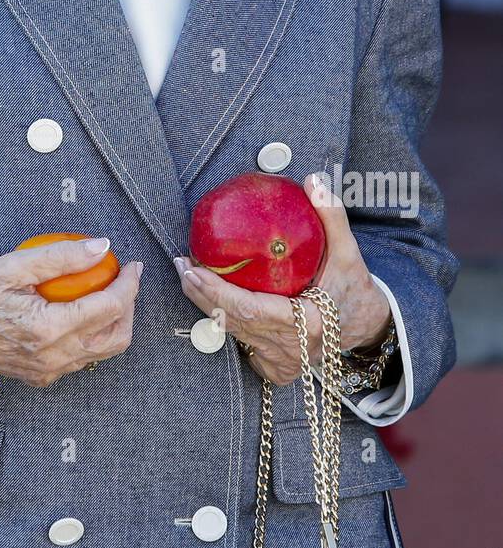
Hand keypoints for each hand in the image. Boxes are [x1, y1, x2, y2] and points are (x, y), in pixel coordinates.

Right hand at [0, 238, 142, 387]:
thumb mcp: (13, 265)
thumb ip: (61, 256)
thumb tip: (102, 246)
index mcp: (48, 329)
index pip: (109, 307)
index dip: (129, 284)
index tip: (132, 264)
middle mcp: (52, 357)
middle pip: (116, 337)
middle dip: (130, 307)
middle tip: (124, 279)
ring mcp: (47, 371)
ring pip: (101, 352)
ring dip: (113, 323)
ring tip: (107, 292)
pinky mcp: (40, 376)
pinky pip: (80, 359)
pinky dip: (91, 336)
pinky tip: (81, 311)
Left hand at [173, 173, 392, 386]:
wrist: (366, 327)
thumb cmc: (353, 289)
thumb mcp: (348, 253)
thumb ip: (332, 217)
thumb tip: (314, 181)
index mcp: (307, 323)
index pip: (249, 310)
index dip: (216, 292)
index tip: (193, 268)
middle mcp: (290, 348)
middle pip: (231, 322)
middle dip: (199, 293)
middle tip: (181, 264)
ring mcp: (280, 361)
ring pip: (230, 332)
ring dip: (205, 303)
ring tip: (186, 272)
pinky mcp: (273, 366)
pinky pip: (239, 341)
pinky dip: (221, 319)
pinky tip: (206, 295)